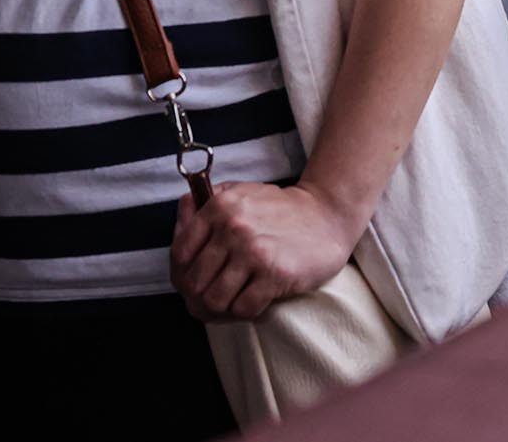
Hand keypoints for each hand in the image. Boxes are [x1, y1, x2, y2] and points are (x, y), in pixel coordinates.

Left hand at [172, 179, 362, 322]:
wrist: (328, 215)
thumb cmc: (279, 209)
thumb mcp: (241, 195)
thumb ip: (206, 205)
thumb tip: (181, 213)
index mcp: (220, 207)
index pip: (180, 255)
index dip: (183, 275)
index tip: (198, 281)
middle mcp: (233, 227)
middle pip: (194, 283)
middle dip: (201, 297)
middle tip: (217, 299)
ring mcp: (254, 252)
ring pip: (214, 300)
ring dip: (223, 309)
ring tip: (235, 303)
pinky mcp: (276, 274)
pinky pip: (243, 309)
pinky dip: (247, 312)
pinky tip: (257, 302)